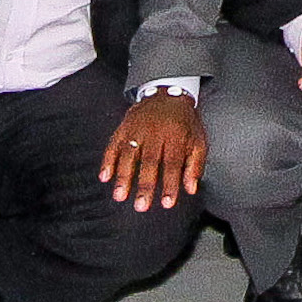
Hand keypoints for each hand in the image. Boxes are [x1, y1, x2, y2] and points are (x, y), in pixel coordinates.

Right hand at [99, 91, 205, 209]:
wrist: (167, 95)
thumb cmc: (184, 124)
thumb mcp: (197, 140)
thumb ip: (194, 165)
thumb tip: (191, 190)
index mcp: (176, 136)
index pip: (172, 163)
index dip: (169, 184)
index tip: (166, 204)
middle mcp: (155, 132)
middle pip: (149, 161)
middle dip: (145, 185)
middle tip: (141, 207)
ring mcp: (137, 129)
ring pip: (128, 154)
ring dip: (123, 177)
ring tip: (120, 197)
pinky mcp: (123, 128)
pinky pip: (113, 145)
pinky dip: (107, 161)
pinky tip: (104, 177)